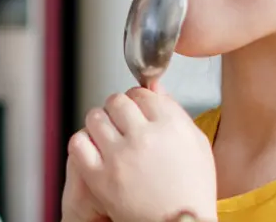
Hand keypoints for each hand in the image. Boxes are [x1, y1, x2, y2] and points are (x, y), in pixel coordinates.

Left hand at [68, 82, 216, 221]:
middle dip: (118, 108)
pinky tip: (94, 150)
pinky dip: (84, 143)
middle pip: (117, 101)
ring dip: (100, 122)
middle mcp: (145, 137)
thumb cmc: (192, 189)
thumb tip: (153, 86)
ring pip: (95, 117)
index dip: (138, 98)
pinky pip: (79, 143)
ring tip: (107, 135)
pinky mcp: (101, 178)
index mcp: (171, 126)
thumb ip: (175, 109)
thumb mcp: (196, 144)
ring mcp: (121, 157)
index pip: (142, 93)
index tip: (137, 108)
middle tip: (121, 122)